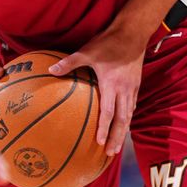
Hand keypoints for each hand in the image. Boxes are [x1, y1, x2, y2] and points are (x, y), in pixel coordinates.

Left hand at [48, 29, 144, 156]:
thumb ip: (70, 62)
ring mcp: (132, 88)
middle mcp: (124, 90)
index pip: (108, 112)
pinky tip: (123, 123)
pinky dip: (127, 118)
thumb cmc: (109, 42)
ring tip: (117, 145)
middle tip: (110, 153)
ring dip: (123, 131)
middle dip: (116, 138)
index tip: (99, 143)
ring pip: (129, 115)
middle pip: (121, 120)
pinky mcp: (136, 84)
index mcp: (112, 84)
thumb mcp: (87, 50)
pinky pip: (132, 106)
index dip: (104, 128)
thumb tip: (51, 70)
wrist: (133, 32)